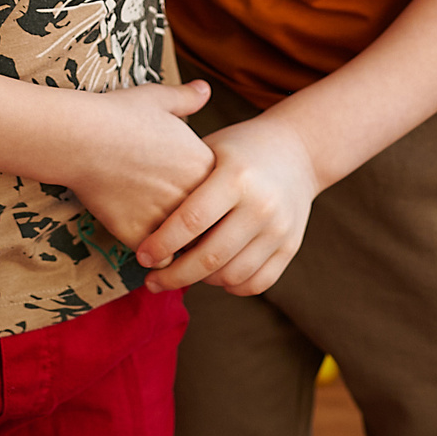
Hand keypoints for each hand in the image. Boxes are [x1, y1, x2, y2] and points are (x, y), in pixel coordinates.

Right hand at [57, 80, 215, 250]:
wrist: (81, 138)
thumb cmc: (118, 115)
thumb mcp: (158, 99)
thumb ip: (186, 99)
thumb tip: (204, 89)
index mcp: (205, 166)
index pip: (225, 198)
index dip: (214, 203)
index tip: (201, 204)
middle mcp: (193, 196)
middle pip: (214, 227)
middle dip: (206, 233)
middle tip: (193, 235)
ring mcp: (168, 218)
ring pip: (189, 249)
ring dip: (184, 251)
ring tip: (174, 249)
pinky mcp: (141, 237)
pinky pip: (160, 261)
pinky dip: (156, 260)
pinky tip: (150, 251)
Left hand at [135, 112, 321, 297]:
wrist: (299, 151)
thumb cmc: (239, 149)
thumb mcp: (210, 148)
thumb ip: (182, 179)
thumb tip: (138, 214)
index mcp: (237, 176)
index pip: (192, 221)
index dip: (163, 244)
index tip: (142, 256)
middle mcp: (262, 205)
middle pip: (211, 257)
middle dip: (175, 275)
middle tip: (152, 281)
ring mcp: (280, 229)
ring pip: (232, 275)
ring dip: (201, 281)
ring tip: (182, 273)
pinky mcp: (290, 247)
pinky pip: (256, 283)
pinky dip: (230, 286)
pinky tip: (212, 276)